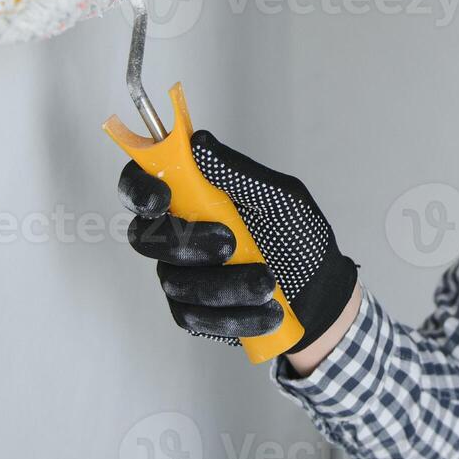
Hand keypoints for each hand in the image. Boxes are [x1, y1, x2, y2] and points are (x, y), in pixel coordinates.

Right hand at [118, 130, 357, 351]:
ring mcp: (180, 275)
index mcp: (191, 197)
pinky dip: (234, 315)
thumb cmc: (298, 235)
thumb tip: (199, 142)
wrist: (320, 291)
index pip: (139, 184)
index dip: (139, 189)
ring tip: (269, 283)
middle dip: (185, 243)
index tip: (163, 197)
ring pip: (174, 282)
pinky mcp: (192, 312)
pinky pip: (193, 317)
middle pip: (143, 238)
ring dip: (224, 285)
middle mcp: (176, 234)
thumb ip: (238, 173)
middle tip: (229, 244)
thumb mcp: (281, 198)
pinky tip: (268, 311)